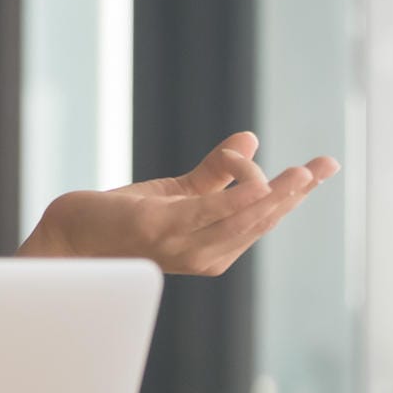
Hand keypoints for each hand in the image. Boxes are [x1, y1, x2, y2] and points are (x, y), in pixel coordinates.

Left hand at [18, 132, 339, 275]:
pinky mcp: (159, 230)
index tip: (324, 165)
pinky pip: (207, 214)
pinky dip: (236, 200)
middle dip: (294, 194)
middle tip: (320, 167)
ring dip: (275, 196)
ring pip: (241, 219)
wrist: (69, 236)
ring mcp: (183, 247)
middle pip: (260, 220)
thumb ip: (216, 171)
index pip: (264, 218)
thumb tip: (251, 137)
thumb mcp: (178, 192)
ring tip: (301, 173)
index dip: (296, 193)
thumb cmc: (121, 219)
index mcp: (214, 248)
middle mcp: (205, 255)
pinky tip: (259, 185)